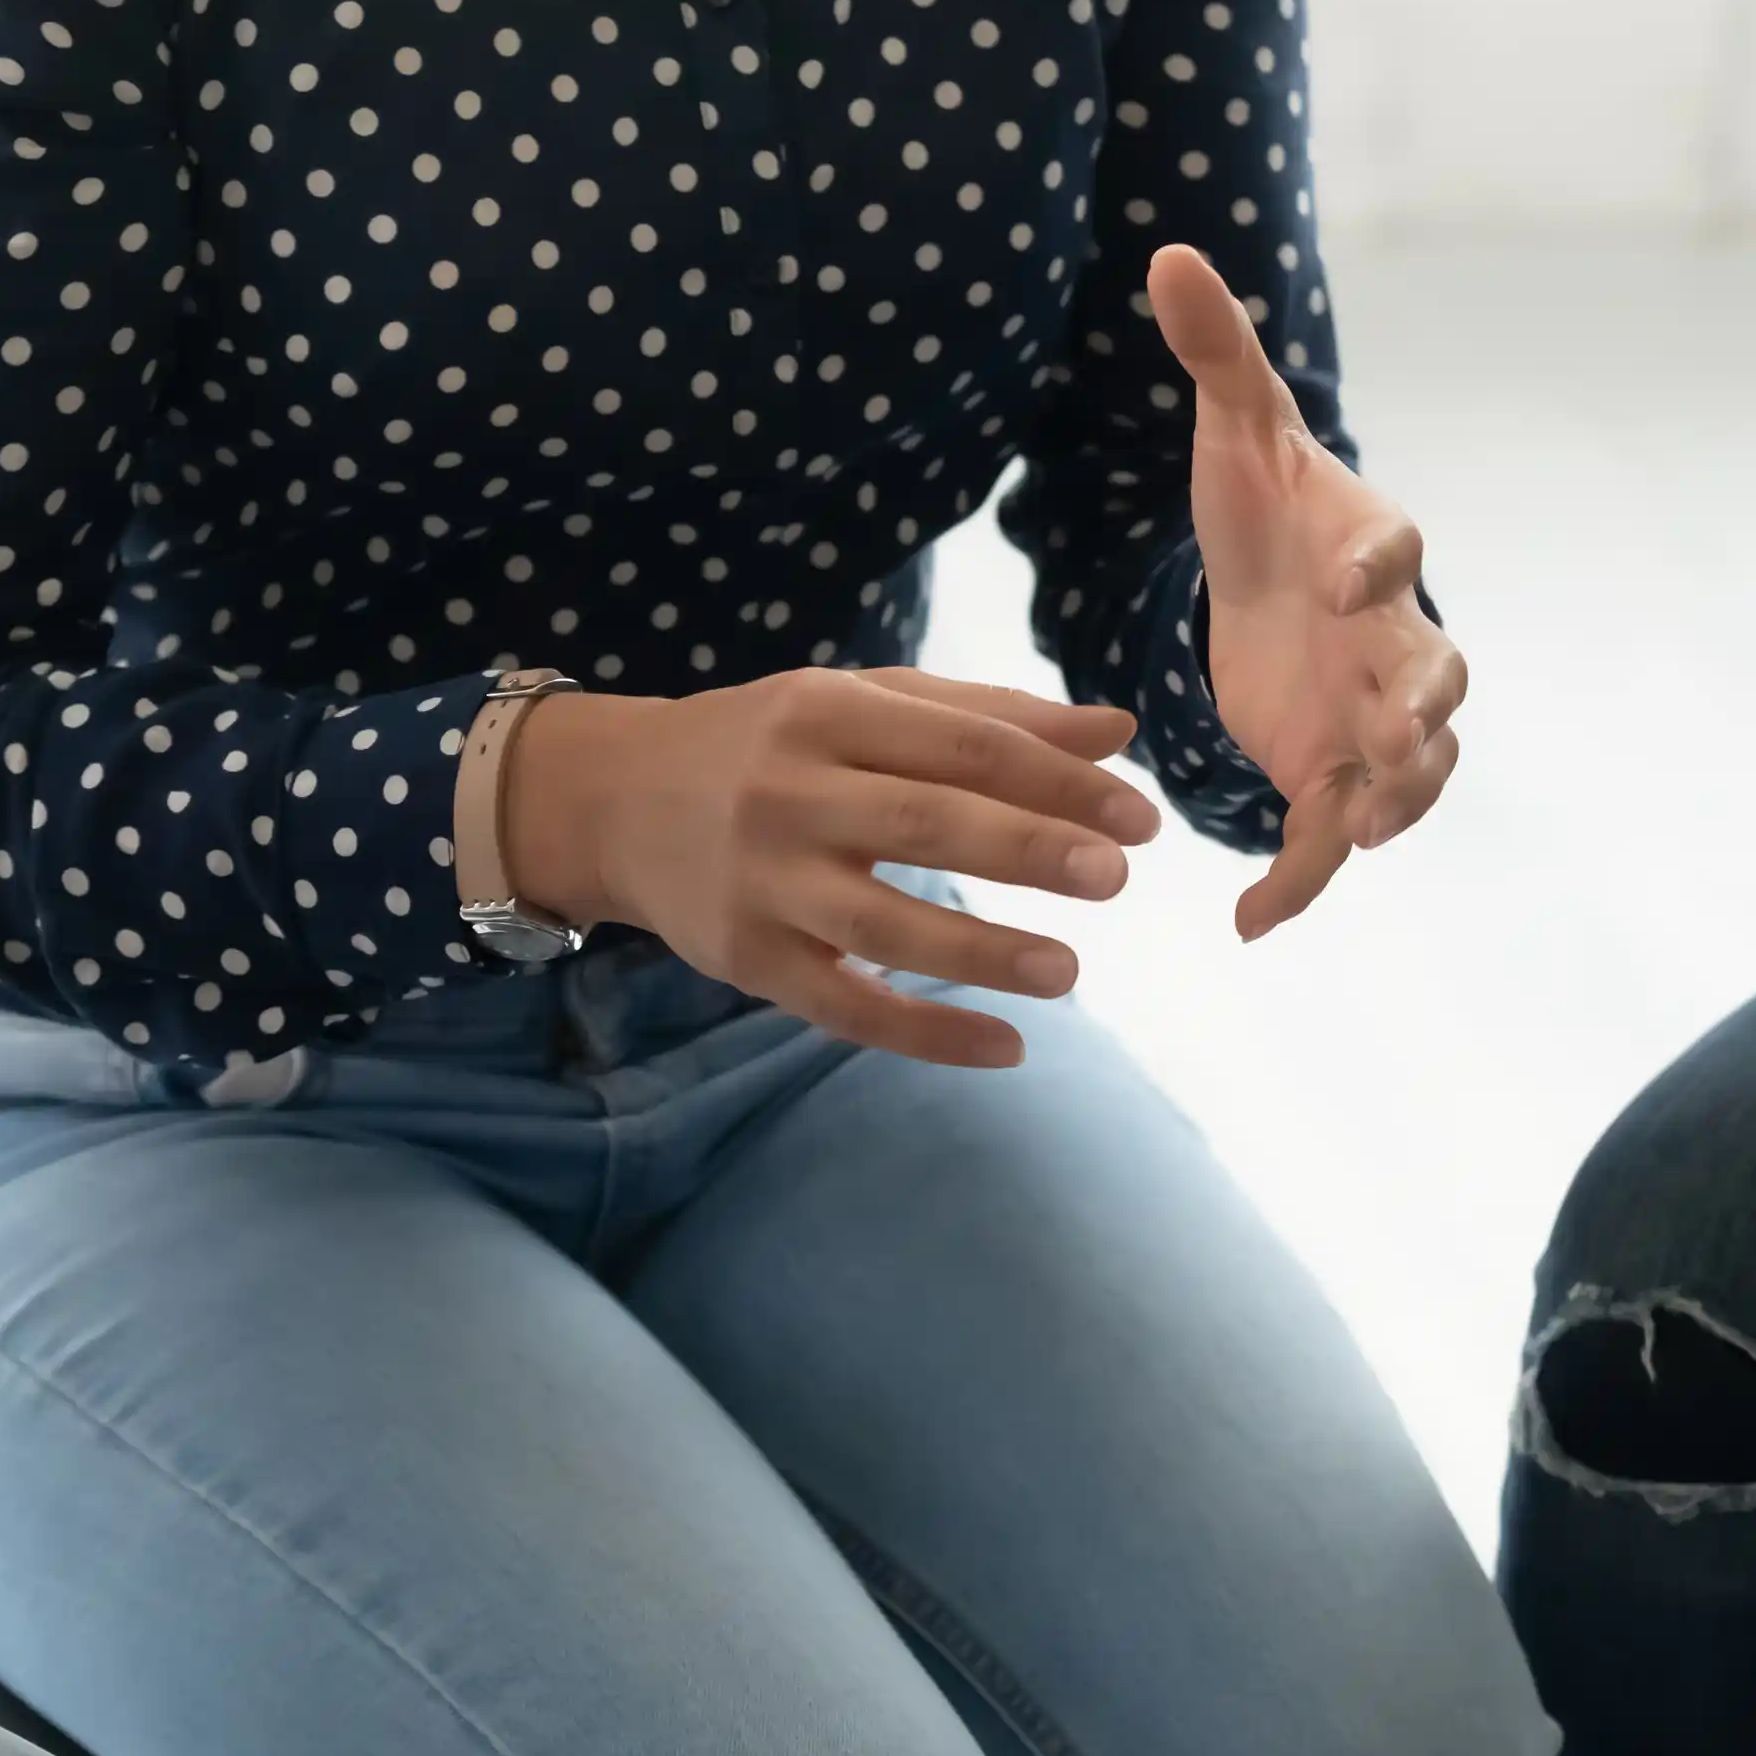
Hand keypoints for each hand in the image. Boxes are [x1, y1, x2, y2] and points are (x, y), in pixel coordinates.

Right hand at [499, 666, 1163, 1069]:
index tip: (1138, 818)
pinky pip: (844, 1009)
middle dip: (1028, 849)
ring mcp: (763, 882)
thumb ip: (990, 718)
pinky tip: (1005, 1050)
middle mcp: (790, 792)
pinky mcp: (746, 960)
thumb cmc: (769, 747)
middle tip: (1117, 878)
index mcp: (829, 713)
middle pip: (926, 822)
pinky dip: (926, 1036)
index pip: (963, 744)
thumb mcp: (865, 706)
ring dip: (982, 953)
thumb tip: (1120, 733)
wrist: (616, 800)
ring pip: (884, 925)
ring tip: (1068, 971)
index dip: (1057, 780)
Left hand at [1149, 244, 1467, 940]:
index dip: (1380, 562)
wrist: (1273, 588)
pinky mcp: (1337, 777)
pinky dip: (1300, 883)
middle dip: (1428, 706)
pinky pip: (1332, 842)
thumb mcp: (1232, 432)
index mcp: (1370, 549)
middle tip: (1407, 735)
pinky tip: (1248, 923)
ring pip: (1413, 775)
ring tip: (1355, 839)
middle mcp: (1394, 639)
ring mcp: (1375, 718)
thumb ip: (1215, 354)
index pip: (1395, 549)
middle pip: (1439, 677)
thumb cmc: (1266, 505)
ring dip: (1392, 807)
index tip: (1345, 577)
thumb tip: (1167, 253)